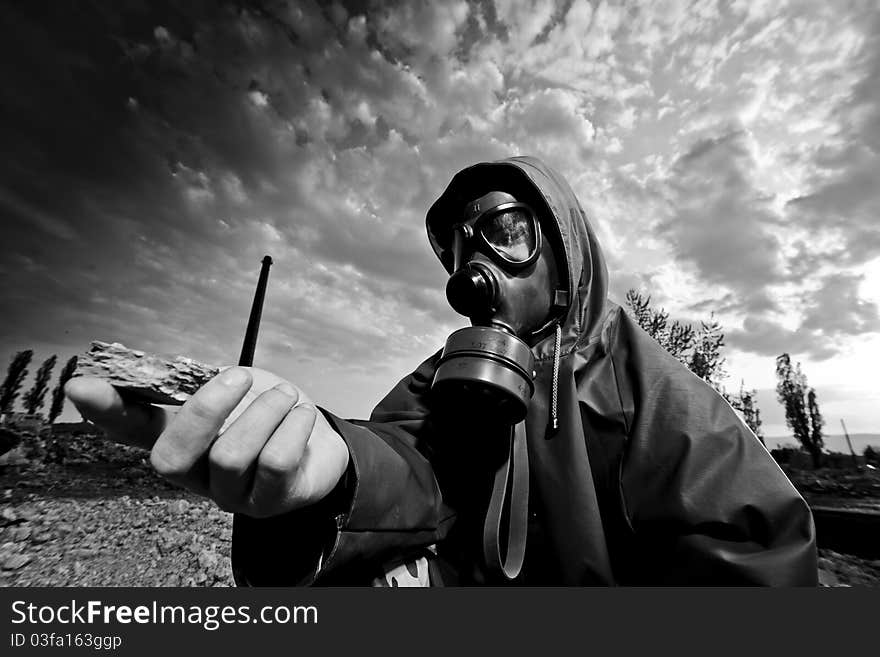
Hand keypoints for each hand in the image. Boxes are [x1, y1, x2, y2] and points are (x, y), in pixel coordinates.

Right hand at [64, 367, 350, 516]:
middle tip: (240, 375)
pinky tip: (301, 414)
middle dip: (206, 409)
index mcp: (178, 439)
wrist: (322, 442)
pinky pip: (276, 464)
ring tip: (285, 394)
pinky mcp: (270, 504)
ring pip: (230, 457)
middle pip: (173, 457)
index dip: (106, 412)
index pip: (130, 430)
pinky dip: (292, 429)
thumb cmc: (266, 412)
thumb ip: (200, 384)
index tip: (80, 385)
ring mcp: (230, 496)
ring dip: (263, 413)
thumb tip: (167, 367)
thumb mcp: (233, 389)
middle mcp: (195, 475)